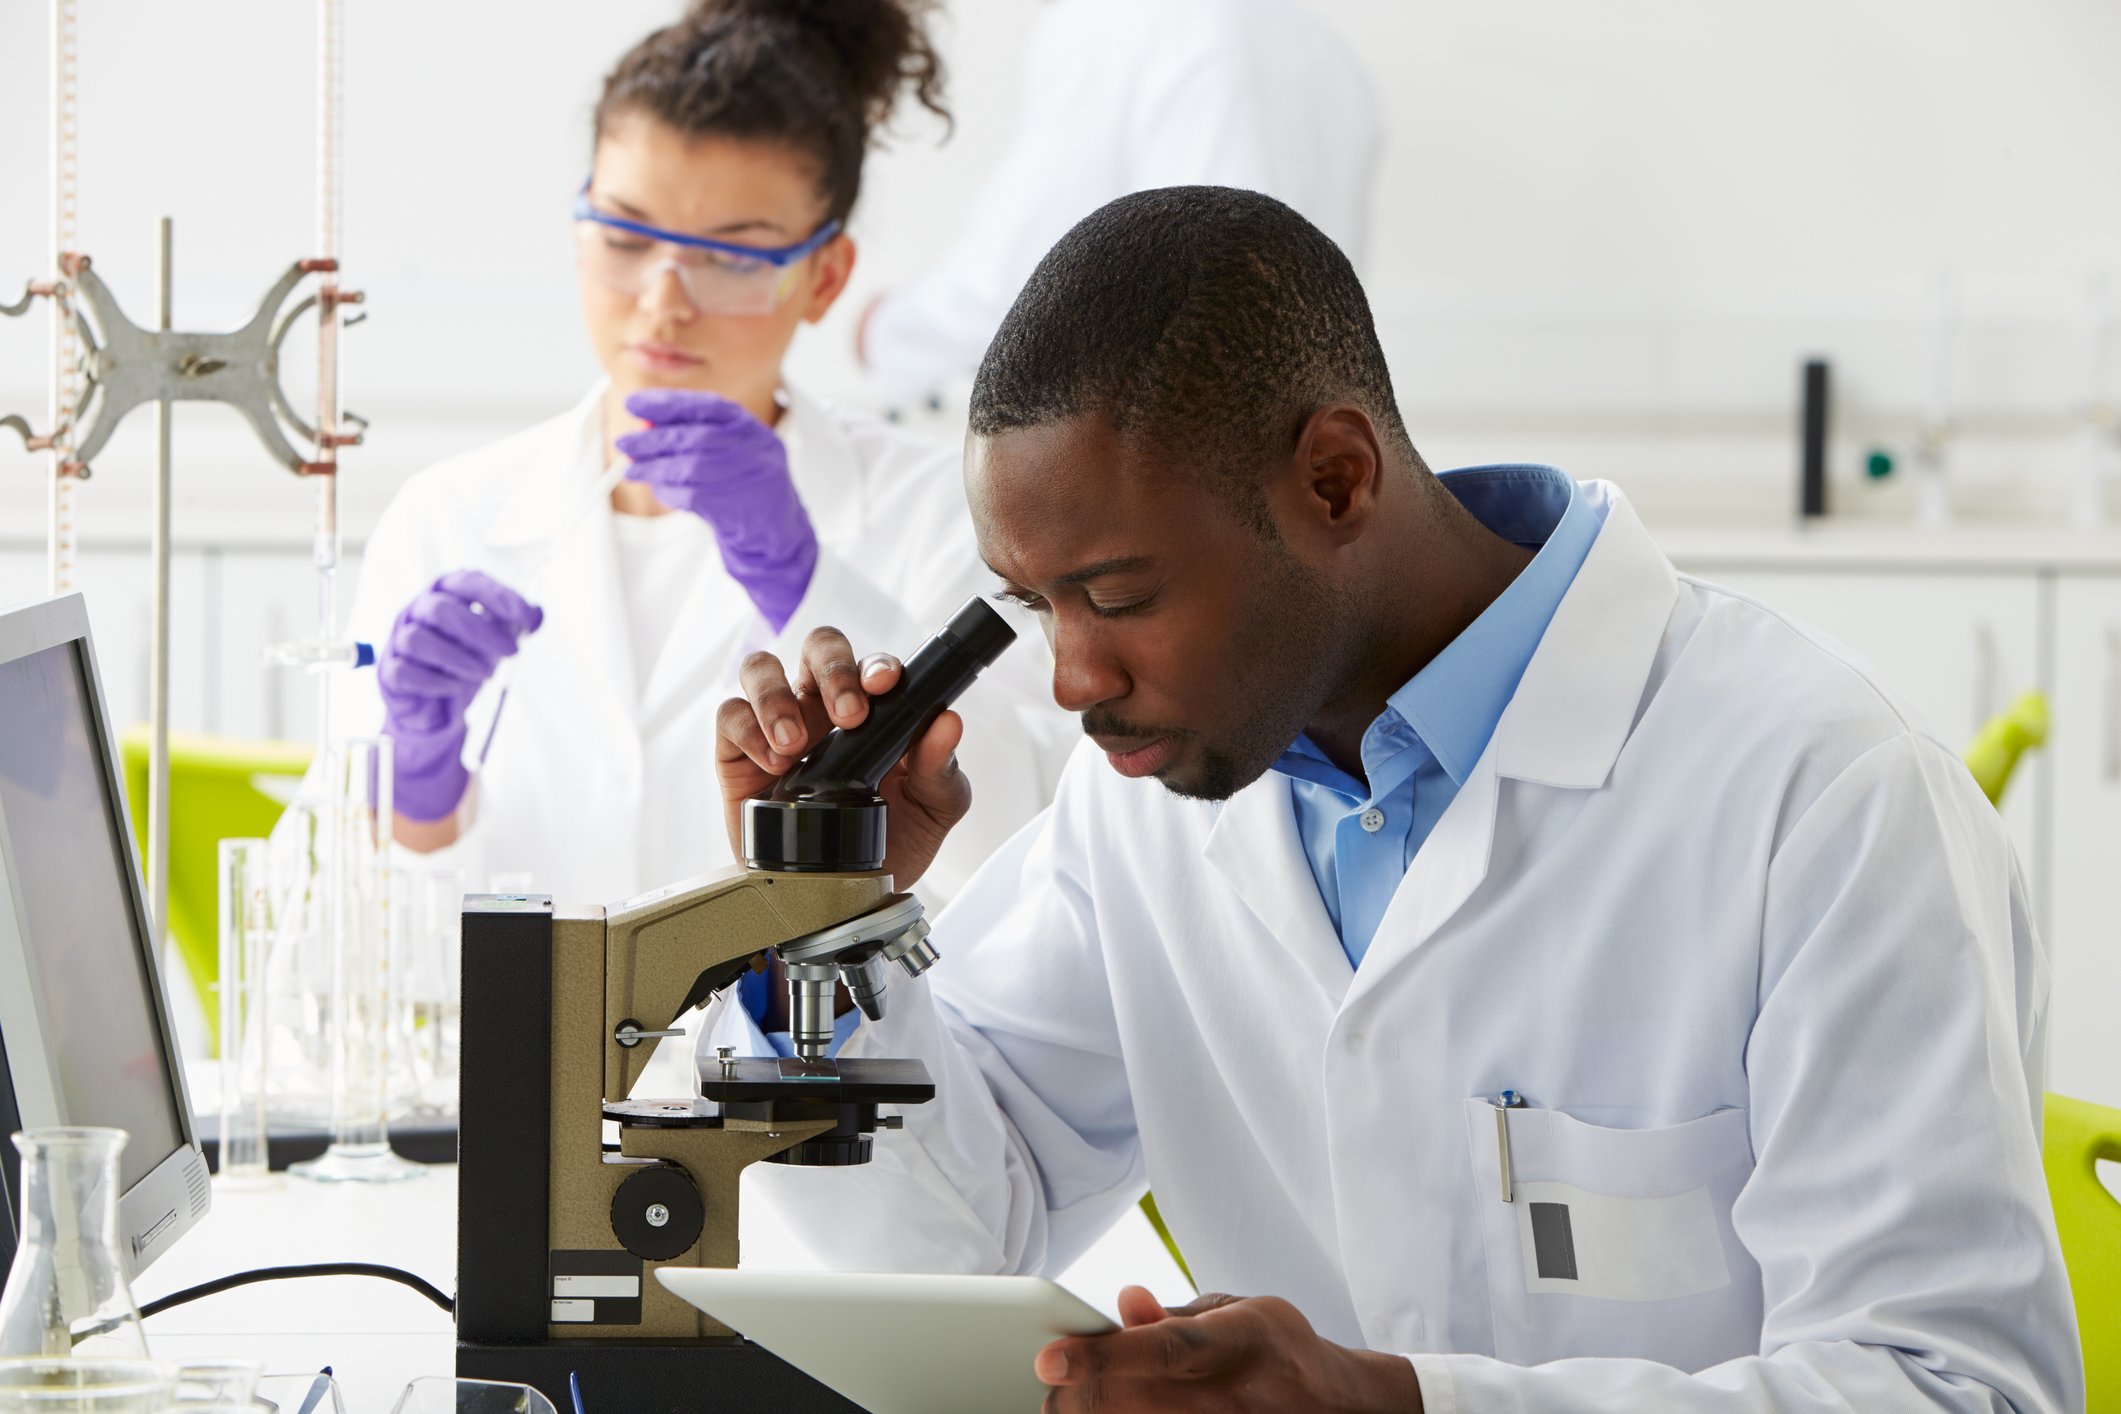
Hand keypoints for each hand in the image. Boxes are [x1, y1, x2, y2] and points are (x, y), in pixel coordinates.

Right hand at [377, 570, 541, 821]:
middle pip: (441, 609)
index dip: (496, 596)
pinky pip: (405, 671)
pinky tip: (457, 687)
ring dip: (459, 658)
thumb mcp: (495, 640)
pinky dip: (435, 681)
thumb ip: (516, 625)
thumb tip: (537, 614)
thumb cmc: (464, 661)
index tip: (525, 615)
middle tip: (513, 652)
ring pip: (419, 639)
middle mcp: (417, 612)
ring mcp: (399, 640)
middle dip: (482, 631)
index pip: (466, 583)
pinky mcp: (389, 672)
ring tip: (487, 674)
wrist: (435, 705)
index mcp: (444, 595)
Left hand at [617, 388, 817, 631]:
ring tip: (632, 470)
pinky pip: (693, 496)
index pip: (703, 406)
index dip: (665, 403)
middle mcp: (754, 447)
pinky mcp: (740, 505)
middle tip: (625, 443)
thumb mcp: (724, 450)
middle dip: (653, 440)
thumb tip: (644, 425)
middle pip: (695, 437)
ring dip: (655, 469)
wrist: (774, 529)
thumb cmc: (742, 483)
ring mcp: (750, 476)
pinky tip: (660, 490)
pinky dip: (669, 492)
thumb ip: (691, 434)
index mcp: (748, 426)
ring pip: (691, 467)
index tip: (633, 403)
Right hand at [715, 626, 970, 889]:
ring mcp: (779, 723)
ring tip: (796, 742)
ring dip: (777, 697)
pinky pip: (730, 715)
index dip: (875, 665)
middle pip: (818, 648)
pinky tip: (772, 763)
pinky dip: (748, 730)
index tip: (883, 684)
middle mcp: (823, 705)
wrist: (846, 896)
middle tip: (848, 716)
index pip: (870, 665)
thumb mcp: (933, 809)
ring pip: (761, 668)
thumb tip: (949, 722)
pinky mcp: (739, 752)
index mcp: (873, 709)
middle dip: (833, 670)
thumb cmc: (890, 840)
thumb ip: (942, 768)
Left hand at [1036, 1287, 1423, 1413]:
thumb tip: (1120, 1303)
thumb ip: (1173, 1314)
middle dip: (1081, 1394)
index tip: (1049, 1359)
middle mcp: (1237, 1394)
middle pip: (1140, 1401)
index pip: (1165, 1348)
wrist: (1339, 1407)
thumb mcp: (1237, 1311)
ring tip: (1065, 1405)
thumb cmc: (1275, 1348)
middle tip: (1048, 1383)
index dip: (1105, 1354)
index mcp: (1245, 1339)